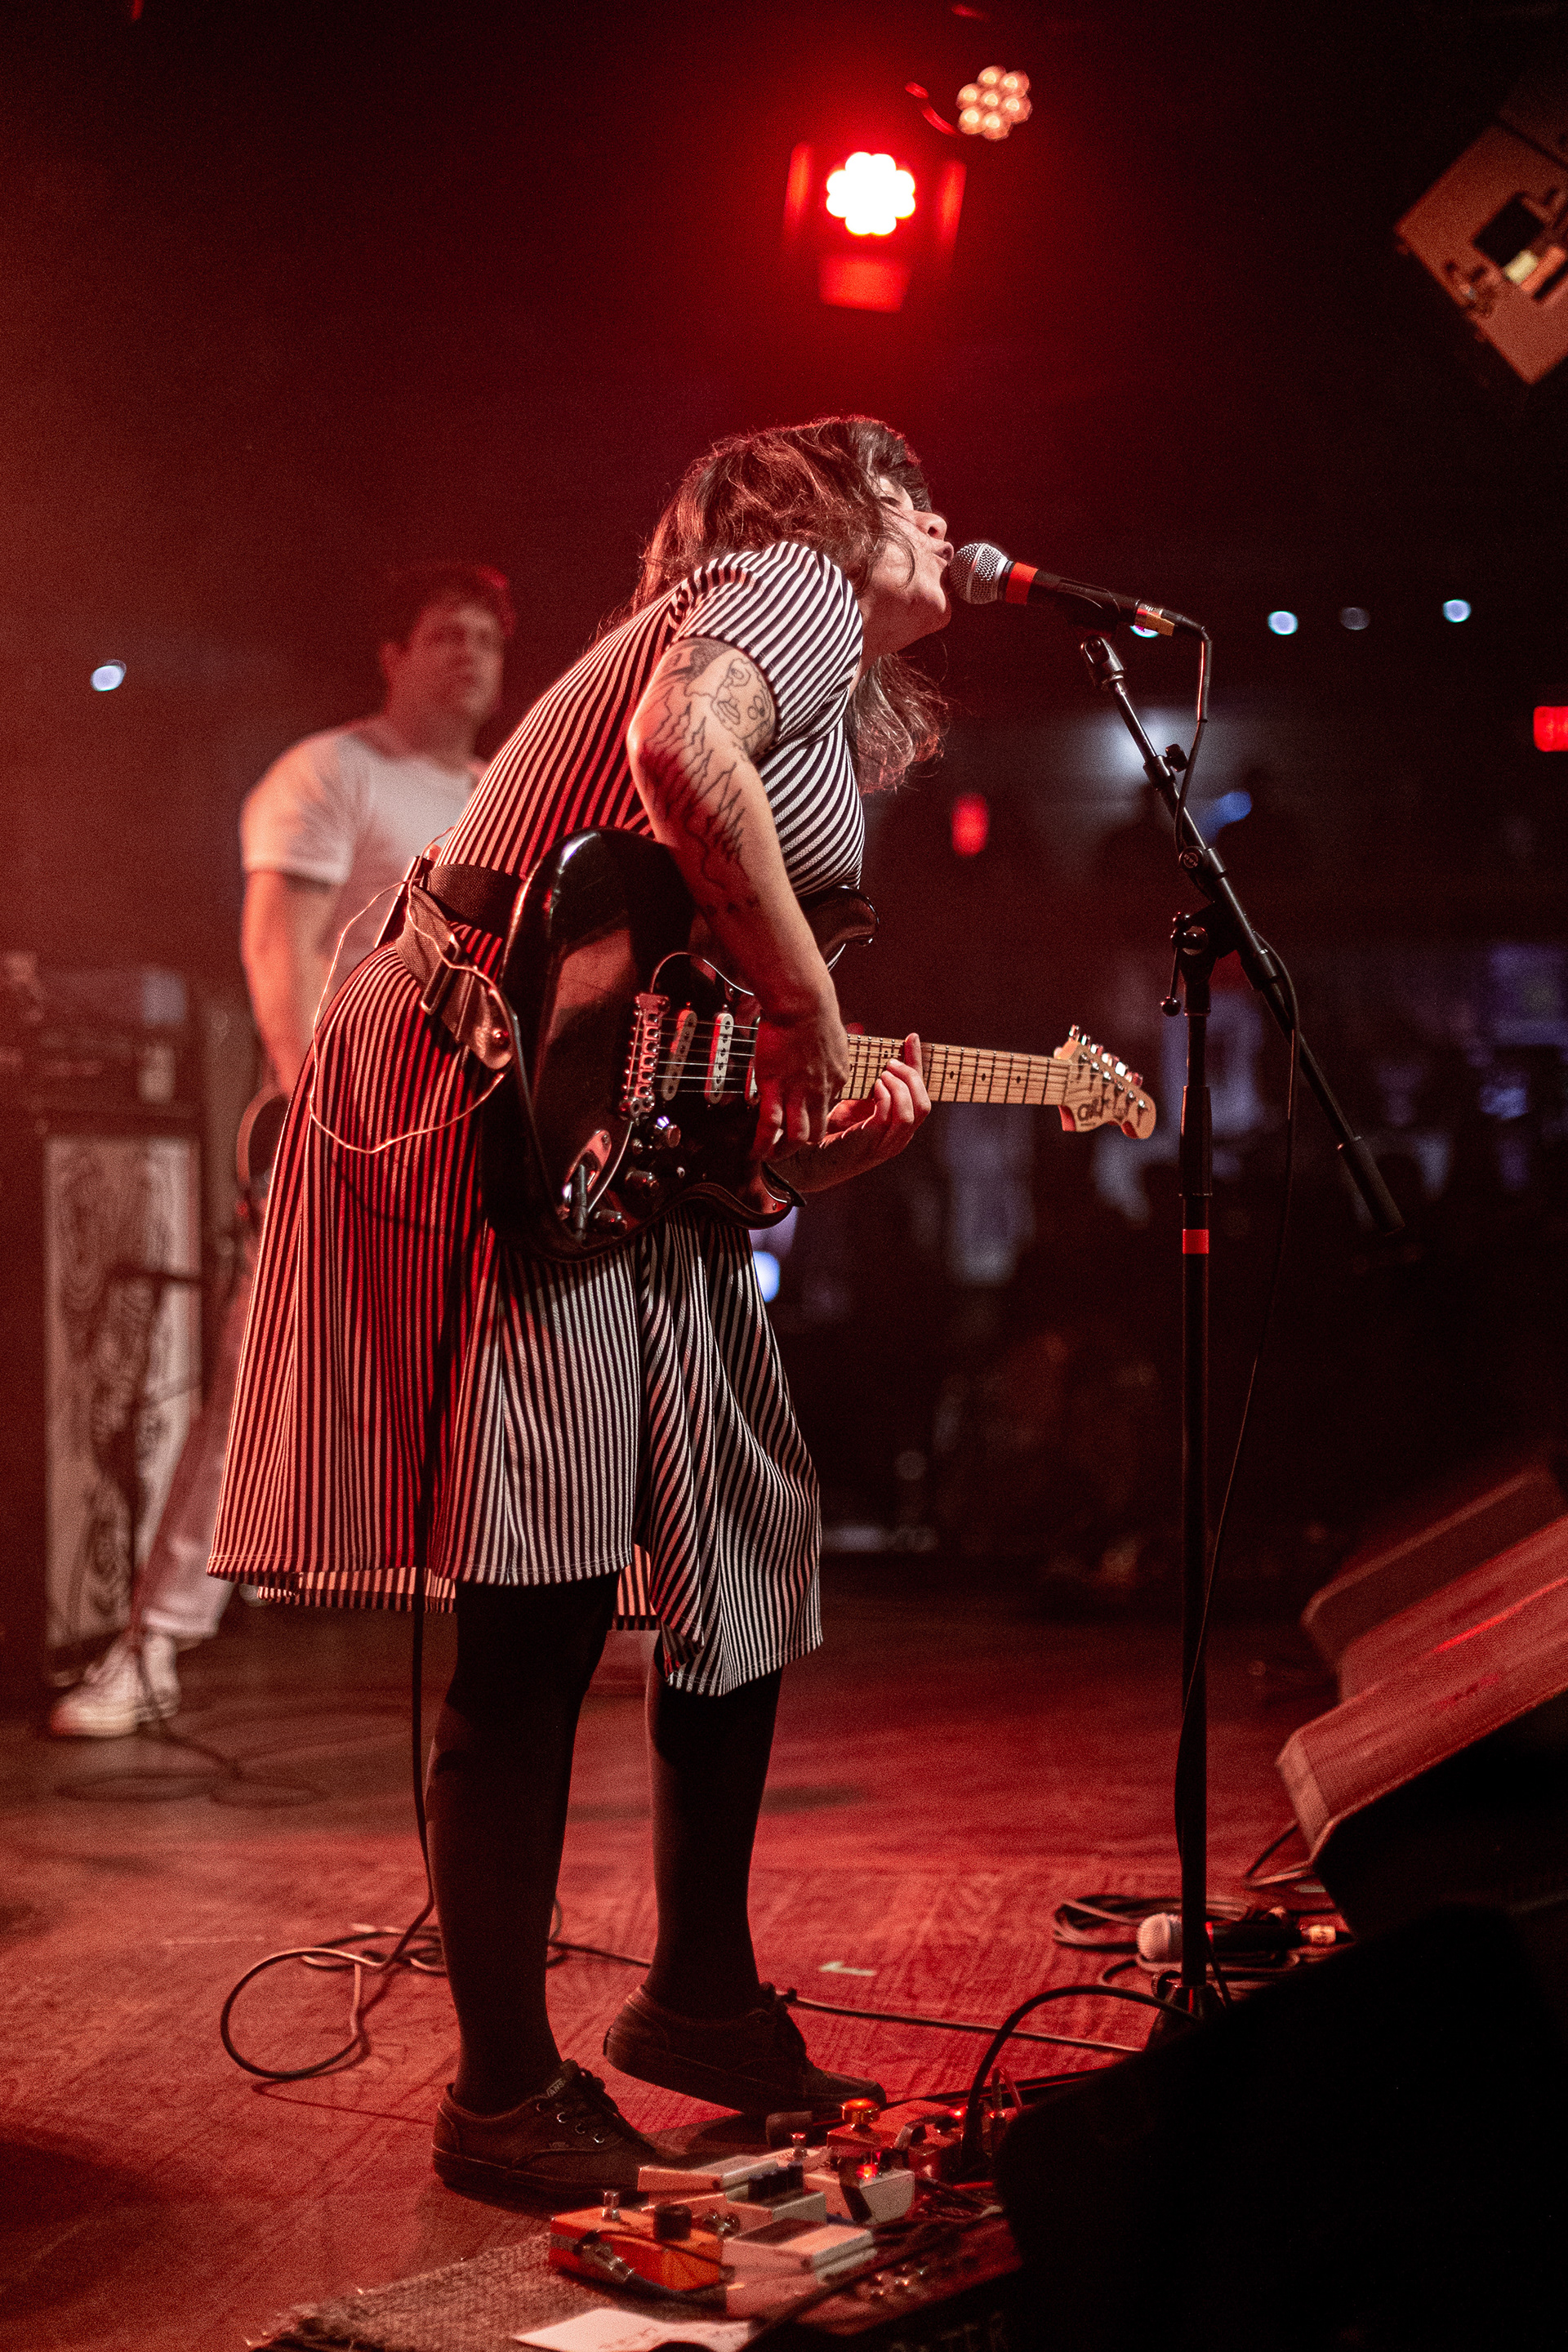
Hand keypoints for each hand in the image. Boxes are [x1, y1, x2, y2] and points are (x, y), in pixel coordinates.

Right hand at [750, 988, 851, 1156]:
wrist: (803, 1002)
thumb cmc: (814, 1009)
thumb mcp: (832, 1036)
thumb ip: (827, 1051)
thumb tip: (821, 1051)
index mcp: (837, 1077)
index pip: (829, 1108)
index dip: (814, 1116)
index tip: (803, 1117)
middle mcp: (821, 1090)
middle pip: (817, 1131)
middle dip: (803, 1144)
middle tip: (789, 1148)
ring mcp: (799, 1092)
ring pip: (798, 1136)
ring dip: (784, 1151)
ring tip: (771, 1156)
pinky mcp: (775, 1087)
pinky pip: (770, 1125)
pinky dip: (763, 1143)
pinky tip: (755, 1151)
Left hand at [773, 1033, 930, 1192]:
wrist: (810, 1159)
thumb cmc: (832, 1129)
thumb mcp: (857, 1103)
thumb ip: (872, 1087)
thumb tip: (874, 1051)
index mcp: (900, 1127)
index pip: (921, 1095)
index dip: (918, 1065)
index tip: (911, 1038)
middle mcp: (900, 1138)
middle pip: (924, 1105)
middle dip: (911, 1077)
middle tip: (890, 1062)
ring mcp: (887, 1143)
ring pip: (913, 1111)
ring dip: (900, 1087)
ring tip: (882, 1074)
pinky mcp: (871, 1143)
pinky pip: (889, 1115)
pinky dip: (885, 1096)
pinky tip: (873, 1087)